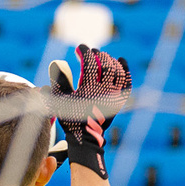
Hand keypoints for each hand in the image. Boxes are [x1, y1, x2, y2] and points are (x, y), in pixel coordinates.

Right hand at [51, 45, 130, 178]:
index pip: (89, 63)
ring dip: (110, 60)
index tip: (80, 48)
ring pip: (117, 71)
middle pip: (105, 65)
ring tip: (102, 56)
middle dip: (98, 55)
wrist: (86, 137)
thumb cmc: (70, 119)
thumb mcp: (60, 100)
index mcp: (88, 89)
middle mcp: (104, 91)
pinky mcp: (119, 100)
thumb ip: (59, 81)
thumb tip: (58, 63)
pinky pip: (127, 82)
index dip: (85, 52)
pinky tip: (121, 60)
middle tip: (91, 52)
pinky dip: (125, 70)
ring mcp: (113, 96)